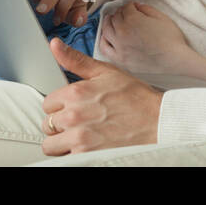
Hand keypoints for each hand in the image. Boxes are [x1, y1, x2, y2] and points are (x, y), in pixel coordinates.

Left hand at [40, 38, 162, 154]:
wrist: (158, 122)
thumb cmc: (135, 97)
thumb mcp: (106, 72)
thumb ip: (75, 60)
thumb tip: (54, 44)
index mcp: (76, 93)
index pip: (48, 104)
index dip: (61, 106)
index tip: (75, 108)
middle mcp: (73, 115)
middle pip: (47, 124)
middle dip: (61, 124)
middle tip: (81, 122)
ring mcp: (78, 138)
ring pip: (50, 145)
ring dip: (63, 142)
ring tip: (82, 136)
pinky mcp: (85, 156)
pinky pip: (63, 159)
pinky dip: (73, 154)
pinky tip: (88, 147)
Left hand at [95, 1, 194, 75]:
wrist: (174, 59)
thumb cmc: (170, 38)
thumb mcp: (161, 17)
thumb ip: (146, 8)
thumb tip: (136, 6)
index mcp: (133, 19)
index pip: (126, 7)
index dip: (130, 5)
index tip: (133, 7)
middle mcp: (122, 32)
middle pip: (115, 17)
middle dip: (120, 13)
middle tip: (125, 13)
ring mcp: (119, 46)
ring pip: (106, 30)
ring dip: (109, 23)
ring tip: (113, 21)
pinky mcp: (119, 59)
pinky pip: (104, 47)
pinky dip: (103, 39)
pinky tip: (107, 36)